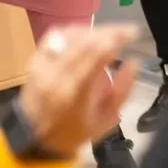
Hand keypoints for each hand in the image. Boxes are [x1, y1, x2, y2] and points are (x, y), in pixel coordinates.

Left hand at [18, 26, 140, 157]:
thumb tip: (134, 62)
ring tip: (109, 33)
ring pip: (69, 36)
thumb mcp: (106, 120)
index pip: (97, 53)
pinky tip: (86, 35)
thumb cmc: (74, 132)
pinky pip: (54, 37)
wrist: (33, 137)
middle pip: (85, 41)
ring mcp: (43, 66)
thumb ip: (122, 91)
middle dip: (110, 31)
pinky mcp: (35, 61)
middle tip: (127, 30)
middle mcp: (57, 75)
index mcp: (76, 92)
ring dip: (93, 30)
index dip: (117, 38)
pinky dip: (73, 32)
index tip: (134, 33)